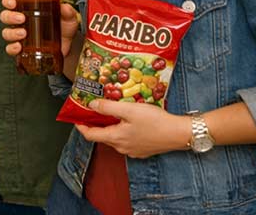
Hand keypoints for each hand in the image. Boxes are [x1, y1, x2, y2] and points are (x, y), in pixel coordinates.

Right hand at [0, 0, 79, 57]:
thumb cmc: (63, 27)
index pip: (10, 1)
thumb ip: (67, 12)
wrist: (68, 46)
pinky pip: (10, 49)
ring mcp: (20, 35)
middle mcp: (20, 21)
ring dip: (12, 33)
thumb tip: (65, 7)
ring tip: (23, 34)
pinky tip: (19, 47)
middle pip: (5, 16)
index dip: (8, 1)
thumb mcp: (68, 17)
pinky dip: (12, 48)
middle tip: (21, 18)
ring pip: (6, 32)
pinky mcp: (22, 49)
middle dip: (10, 17)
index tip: (12, 2)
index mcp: (27, 8)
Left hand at [75, 99, 192, 158]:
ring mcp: (133, 151)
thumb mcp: (129, 110)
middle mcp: (122, 148)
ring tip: (111, 113)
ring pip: (115, 138)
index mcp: (116, 138)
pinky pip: (127, 140)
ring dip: (110, 127)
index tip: (76, 118)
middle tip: (94, 110)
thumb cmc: (155, 121)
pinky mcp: (143, 150)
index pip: (90, 135)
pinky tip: (128, 121)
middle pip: (103, 136)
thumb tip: (91, 105)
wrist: (179, 134)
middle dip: (96, 124)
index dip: (81, 126)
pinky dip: (122, 131)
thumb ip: (108, 108)